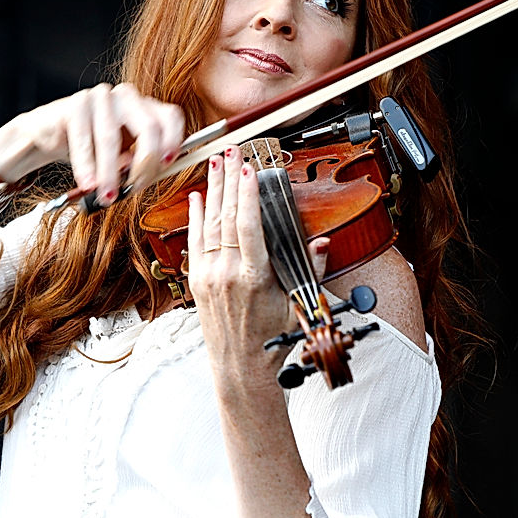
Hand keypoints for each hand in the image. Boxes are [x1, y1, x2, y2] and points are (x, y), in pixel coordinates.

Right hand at [0, 83, 184, 206]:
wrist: (47, 136)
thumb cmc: (91, 148)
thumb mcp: (121, 158)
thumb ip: (139, 164)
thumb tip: (151, 175)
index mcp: (144, 107)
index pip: (170, 116)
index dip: (174, 140)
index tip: (167, 164)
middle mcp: (127, 97)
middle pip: (148, 127)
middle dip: (144, 164)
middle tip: (135, 188)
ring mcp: (101, 97)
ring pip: (112, 138)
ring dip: (110, 172)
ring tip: (107, 197)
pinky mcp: (76, 104)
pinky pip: (84, 139)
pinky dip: (86, 166)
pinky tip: (87, 184)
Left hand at [186, 146, 328, 384]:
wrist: (241, 366)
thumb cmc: (272, 337)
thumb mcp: (298, 302)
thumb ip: (311, 269)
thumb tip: (322, 243)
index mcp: (254, 277)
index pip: (248, 226)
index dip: (248, 195)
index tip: (250, 170)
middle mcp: (227, 273)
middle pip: (227, 216)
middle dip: (230, 180)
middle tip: (233, 152)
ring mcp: (208, 276)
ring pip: (210, 224)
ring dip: (213, 190)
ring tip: (216, 163)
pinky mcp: (197, 281)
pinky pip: (195, 241)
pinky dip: (195, 216)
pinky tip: (197, 196)